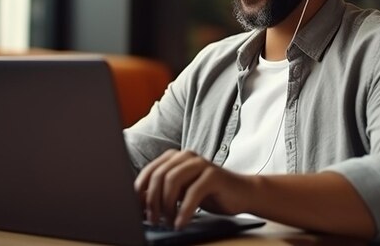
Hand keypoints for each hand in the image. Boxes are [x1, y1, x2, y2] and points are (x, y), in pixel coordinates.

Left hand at [134, 149, 253, 229]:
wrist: (242, 193)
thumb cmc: (208, 194)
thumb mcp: (181, 193)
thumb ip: (162, 193)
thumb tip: (139, 204)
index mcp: (174, 157)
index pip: (149, 171)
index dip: (140, 191)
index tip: (136, 211)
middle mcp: (186, 156)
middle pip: (159, 175)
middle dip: (152, 201)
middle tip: (153, 221)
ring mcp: (200, 163)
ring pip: (173, 180)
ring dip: (166, 205)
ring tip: (168, 222)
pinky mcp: (213, 174)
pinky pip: (193, 192)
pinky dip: (184, 210)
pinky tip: (181, 223)